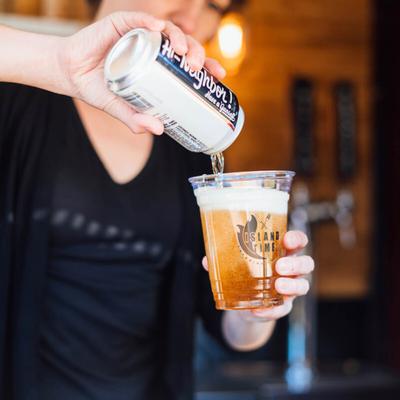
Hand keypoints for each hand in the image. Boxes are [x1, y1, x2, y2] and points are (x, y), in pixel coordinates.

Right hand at [59, 12, 225, 133]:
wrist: (72, 74)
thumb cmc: (101, 89)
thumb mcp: (122, 108)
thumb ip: (137, 119)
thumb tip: (159, 130)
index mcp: (159, 66)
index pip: (188, 64)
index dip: (206, 66)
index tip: (219, 75)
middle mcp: (153, 49)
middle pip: (183, 46)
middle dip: (197, 54)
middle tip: (199, 68)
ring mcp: (139, 35)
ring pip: (167, 31)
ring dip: (179, 38)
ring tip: (183, 52)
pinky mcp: (120, 24)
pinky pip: (138, 20)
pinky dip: (149, 22)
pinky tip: (158, 29)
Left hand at [202, 230, 313, 322]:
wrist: (244, 303)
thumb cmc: (244, 275)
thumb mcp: (235, 265)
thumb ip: (222, 261)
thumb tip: (207, 260)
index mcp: (281, 252)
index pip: (298, 242)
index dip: (297, 239)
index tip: (287, 240)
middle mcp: (290, 270)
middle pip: (306, 263)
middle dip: (296, 263)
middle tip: (280, 266)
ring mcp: (289, 289)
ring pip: (303, 286)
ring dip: (292, 285)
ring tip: (278, 285)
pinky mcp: (282, 307)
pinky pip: (283, 309)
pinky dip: (272, 310)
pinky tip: (259, 309)